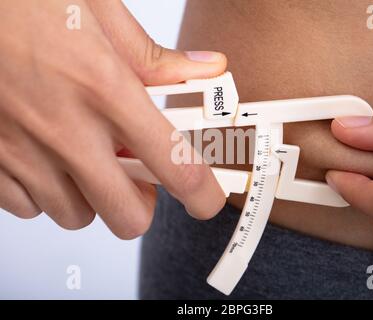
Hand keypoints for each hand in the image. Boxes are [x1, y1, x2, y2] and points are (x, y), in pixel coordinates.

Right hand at [0, 0, 226, 238]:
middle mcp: (65, 128)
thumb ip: (154, 57)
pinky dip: (48, 193)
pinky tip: (50, 159)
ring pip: (77, 216)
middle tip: (137, 175)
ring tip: (88, 158)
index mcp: (104, 87)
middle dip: (141, 204)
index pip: (173, 164)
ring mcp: (23, 150)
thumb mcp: (98, 12)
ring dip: (93, 196)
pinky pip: (29, 208)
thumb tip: (205, 69)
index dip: (201, 195)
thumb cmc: (25, 2)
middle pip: (126, 215)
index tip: (206, 201)